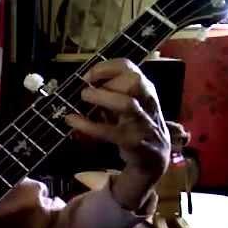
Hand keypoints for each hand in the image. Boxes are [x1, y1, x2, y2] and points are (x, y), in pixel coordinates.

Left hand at [65, 58, 170, 209]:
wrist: (155, 160)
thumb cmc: (136, 127)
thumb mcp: (127, 106)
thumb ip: (111, 95)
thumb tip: (84, 85)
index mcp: (145, 91)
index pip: (130, 68)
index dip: (107, 67)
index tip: (87, 75)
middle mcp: (147, 103)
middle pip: (134, 80)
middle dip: (108, 82)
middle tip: (86, 91)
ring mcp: (142, 123)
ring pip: (127, 104)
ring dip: (101, 98)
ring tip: (83, 98)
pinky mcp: (134, 142)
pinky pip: (110, 131)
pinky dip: (88, 125)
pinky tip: (72, 121)